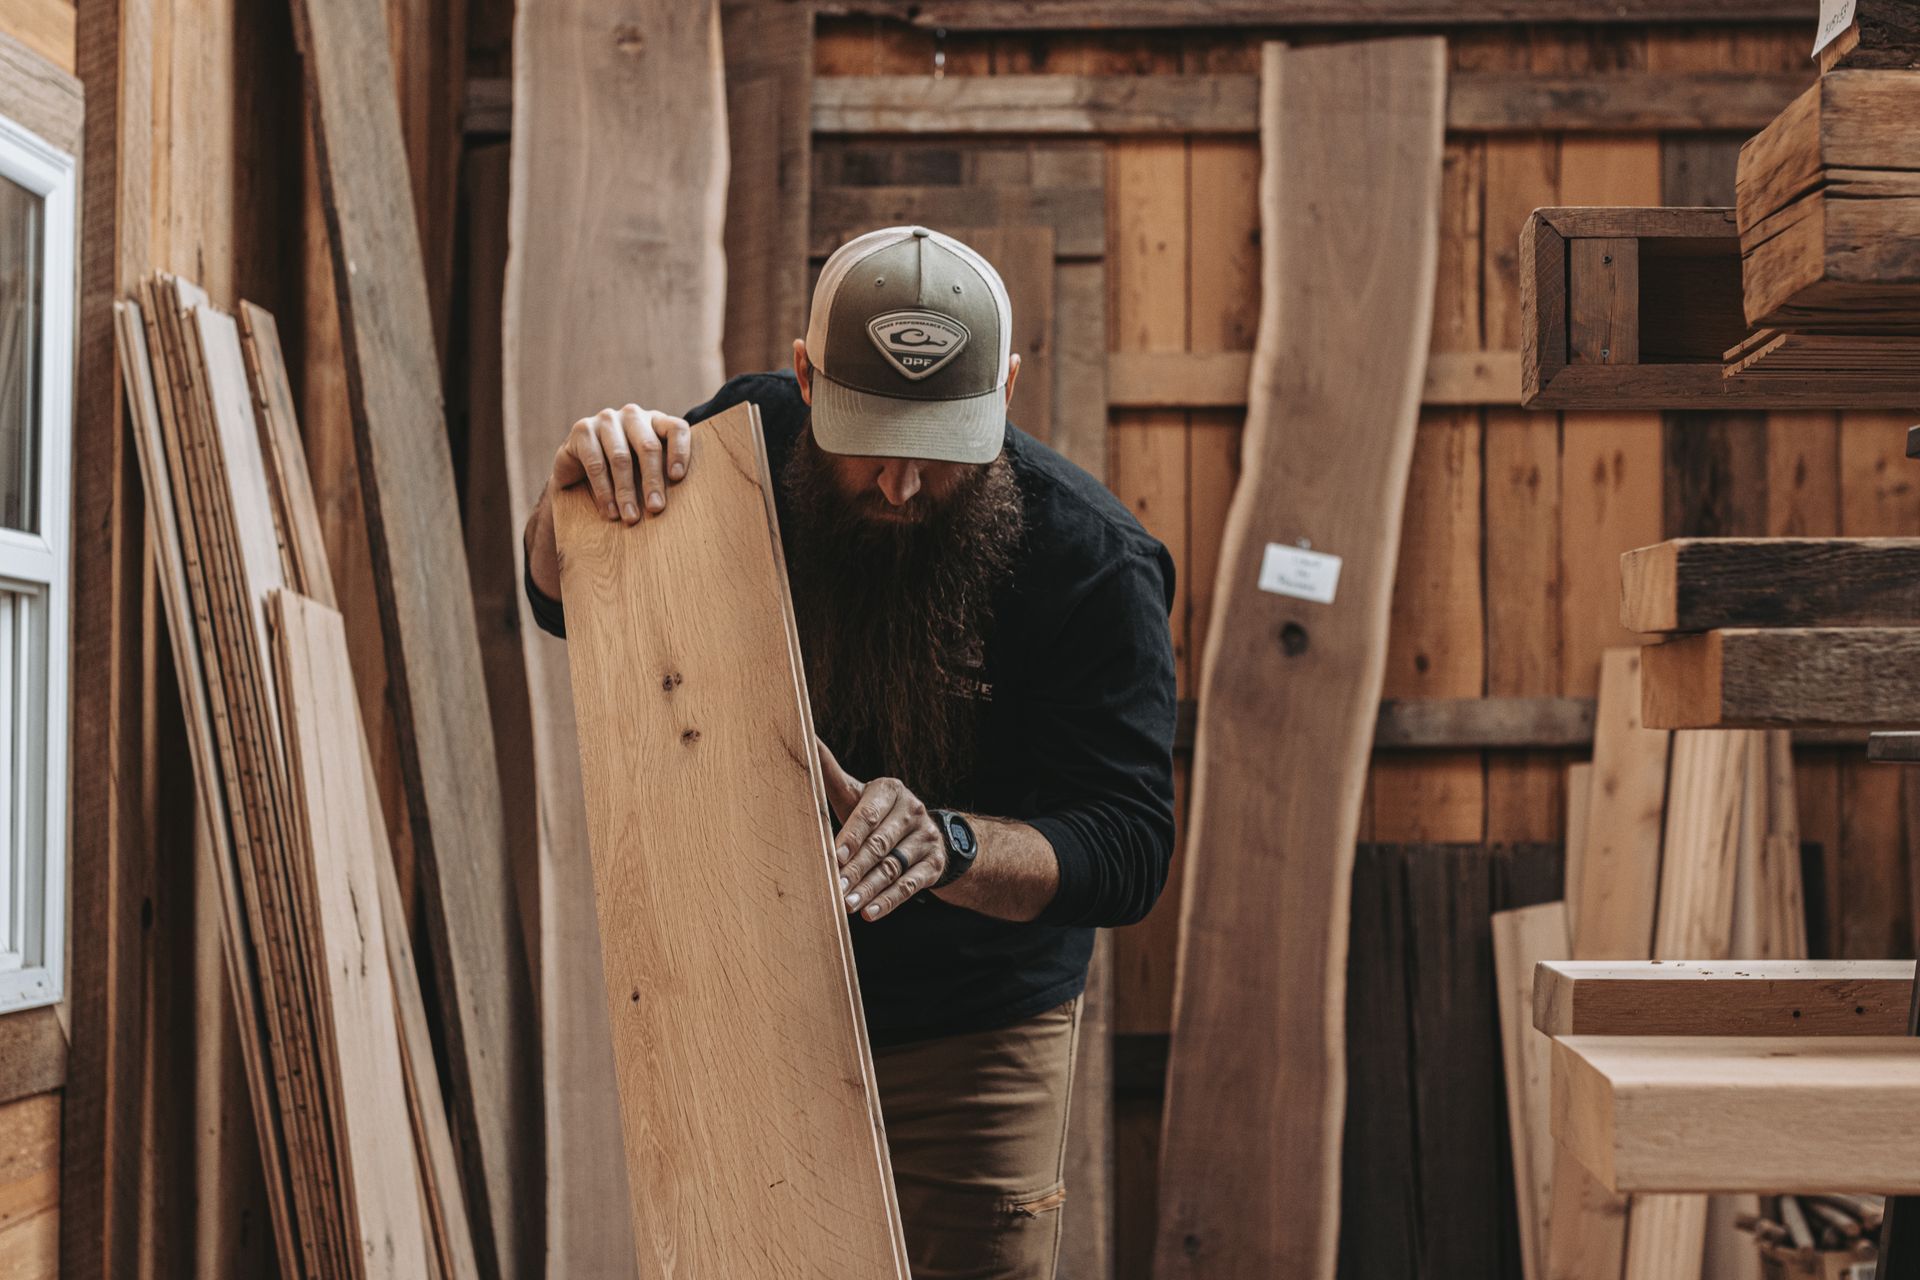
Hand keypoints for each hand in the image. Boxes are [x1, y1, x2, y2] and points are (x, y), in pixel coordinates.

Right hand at [552, 403, 692, 524]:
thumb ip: (664, 475)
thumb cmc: (623, 472)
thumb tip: (688, 504)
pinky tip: (610, 511)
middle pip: (648, 446)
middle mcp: (633, 415)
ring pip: (621, 457)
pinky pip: (596, 463)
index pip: (676, 428)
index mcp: (656, 421)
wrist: (578, 468)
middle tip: (656, 508)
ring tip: (631, 518)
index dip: (680, 451)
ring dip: (626, 492)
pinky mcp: (583, 430)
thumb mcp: (646, 470)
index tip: (677, 478)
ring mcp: (607, 419)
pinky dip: (604, 491)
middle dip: (653, 481)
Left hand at [817, 739, 947, 922]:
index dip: (851, 836)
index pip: (868, 814)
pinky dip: (888, 901)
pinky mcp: (934, 864)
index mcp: (890, 790)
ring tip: (847, 904)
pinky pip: (910, 885)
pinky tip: (870, 913)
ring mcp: (926, 838)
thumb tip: (803, 737)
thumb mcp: (856, 795)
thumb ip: (829, 775)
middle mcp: (912, 810)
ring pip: (893, 867)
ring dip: (869, 888)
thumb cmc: (875, 812)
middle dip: (856, 868)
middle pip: (880, 844)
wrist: (924, 832)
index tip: (834, 854)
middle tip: (835, 886)